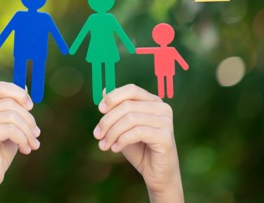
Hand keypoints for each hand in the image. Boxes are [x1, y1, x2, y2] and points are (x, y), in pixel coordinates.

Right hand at [0, 82, 40, 202]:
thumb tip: (25, 87)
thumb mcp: (8, 125)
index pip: (1, 88)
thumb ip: (14, 107)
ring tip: (32, 144)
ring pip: (12, 116)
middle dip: (28, 118)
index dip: (19, 94)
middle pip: (9, 102)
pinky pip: (10, 129)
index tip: (31, 107)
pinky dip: (23, 139)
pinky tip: (25, 149)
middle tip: (37, 134)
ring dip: (28, 131)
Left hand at [94, 85, 183, 202]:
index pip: (131, 89)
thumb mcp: (123, 127)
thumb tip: (103, 90)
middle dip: (107, 120)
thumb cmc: (139, 149)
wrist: (156, 174)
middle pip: (128, 105)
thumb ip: (116, 110)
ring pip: (130, 119)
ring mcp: (166, 122)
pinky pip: (137, 132)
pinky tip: (115, 148)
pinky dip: (121, 140)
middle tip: (97, 135)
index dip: (113, 97)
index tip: (100, 110)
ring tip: (104, 145)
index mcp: (153, 101)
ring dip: (112, 133)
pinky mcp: (165, 137)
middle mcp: (162, 108)